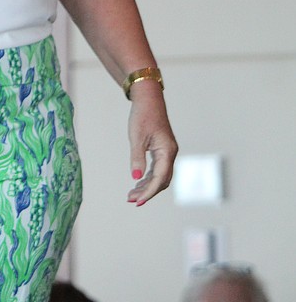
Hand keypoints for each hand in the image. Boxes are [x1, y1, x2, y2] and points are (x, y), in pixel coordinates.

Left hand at [126, 83, 177, 205]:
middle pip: (162, 181)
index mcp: (167, 151)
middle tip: (131, 200)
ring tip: (131, 194)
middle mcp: (170, 154)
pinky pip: (158, 169)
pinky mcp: (162, 150)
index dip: (149, 192)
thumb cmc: (142, 116)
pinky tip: (138, 182)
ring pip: (160, 176)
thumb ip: (137, 158)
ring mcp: (167, 152)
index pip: (159, 178)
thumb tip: (135, 177)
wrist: (148, 100)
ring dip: (147, 186)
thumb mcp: (136, 137)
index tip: (137, 202)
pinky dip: (148, 178)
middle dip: (147, 192)